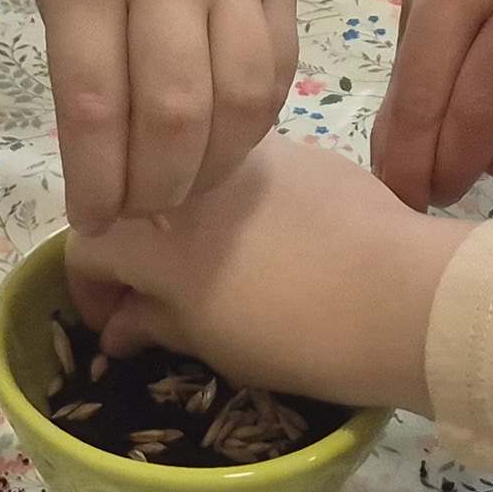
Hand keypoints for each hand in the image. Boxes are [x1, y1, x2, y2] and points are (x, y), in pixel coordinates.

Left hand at [29, 0, 301, 224]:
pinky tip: (230, 144)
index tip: (92, 222)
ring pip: (240, 97)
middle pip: (173, 110)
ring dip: (216, 165)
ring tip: (191, 192)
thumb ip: (79, 55)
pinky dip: (255, 122)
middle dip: (159, 187)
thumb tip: (102, 166)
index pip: (92, 100)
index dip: (95, 179)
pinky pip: (278, 66)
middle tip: (146, 217)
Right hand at [68, 134, 469, 415]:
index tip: (111, 324)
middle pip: (135, 201)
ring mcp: (248, 151)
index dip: (88, 290)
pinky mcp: (301, 148)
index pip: (85, 245)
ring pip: (191, 177)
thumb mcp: (210, 343)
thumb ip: (152, 324)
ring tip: (215, 265)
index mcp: (152, 229)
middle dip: (132, 249)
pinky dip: (238, 204)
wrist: (407, 296)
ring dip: (184, 219)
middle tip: (155, 297)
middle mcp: (188, 172)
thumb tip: (117, 327)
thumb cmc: (296, 334)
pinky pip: (247, 172)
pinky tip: (274, 244)